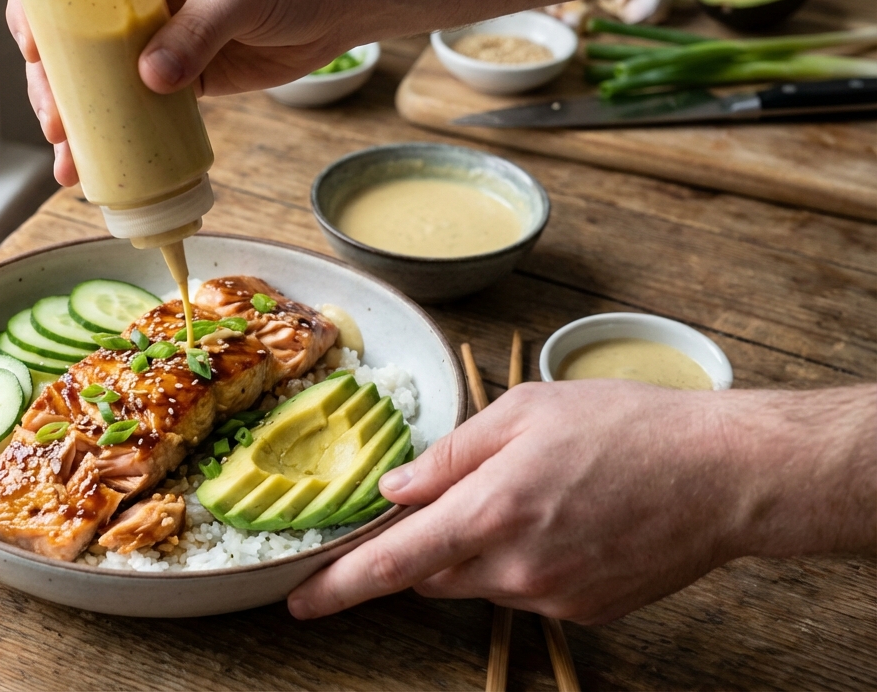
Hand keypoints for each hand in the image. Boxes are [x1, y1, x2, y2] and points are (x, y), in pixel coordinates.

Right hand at [6, 0, 365, 185]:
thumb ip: (196, 30)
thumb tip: (151, 78)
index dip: (38, 11)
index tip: (35, 50)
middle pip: (71, 41)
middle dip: (53, 86)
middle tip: (56, 124)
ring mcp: (155, 38)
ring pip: (97, 81)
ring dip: (78, 121)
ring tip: (68, 160)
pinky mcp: (181, 76)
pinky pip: (137, 107)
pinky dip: (118, 137)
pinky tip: (100, 166)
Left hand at [287, 381, 876, 623]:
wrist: (724, 476)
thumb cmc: (626, 426)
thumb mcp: (525, 410)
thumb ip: (450, 455)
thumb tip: (394, 490)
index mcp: (490, 510)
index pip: (392, 563)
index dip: (339, 586)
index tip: (300, 602)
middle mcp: (514, 568)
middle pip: (431, 575)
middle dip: (426, 545)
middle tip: (462, 499)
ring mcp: (550, 598)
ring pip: (479, 583)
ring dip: (480, 549)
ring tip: (537, 495)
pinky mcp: (582, 613)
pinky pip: (526, 591)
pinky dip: (526, 561)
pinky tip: (568, 520)